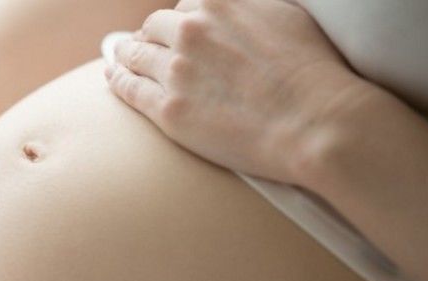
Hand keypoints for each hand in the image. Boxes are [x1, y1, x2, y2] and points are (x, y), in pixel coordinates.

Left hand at [106, 0, 365, 183]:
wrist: (315, 122)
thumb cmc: (312, 70)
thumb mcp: (284, 13)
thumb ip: (248, 7)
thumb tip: (233, 7)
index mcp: (216, 3)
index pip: (183, 7)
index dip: (179, 22)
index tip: (177, 33)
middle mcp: (189, 31)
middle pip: (154, 28)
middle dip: (151, 36)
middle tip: (147, 47)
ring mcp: (175, 71)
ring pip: (135, 55)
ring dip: (127, 55)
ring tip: (122, 60)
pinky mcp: (168, 110)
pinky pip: (129, 88)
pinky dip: (117, 79)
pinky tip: (113, 77)